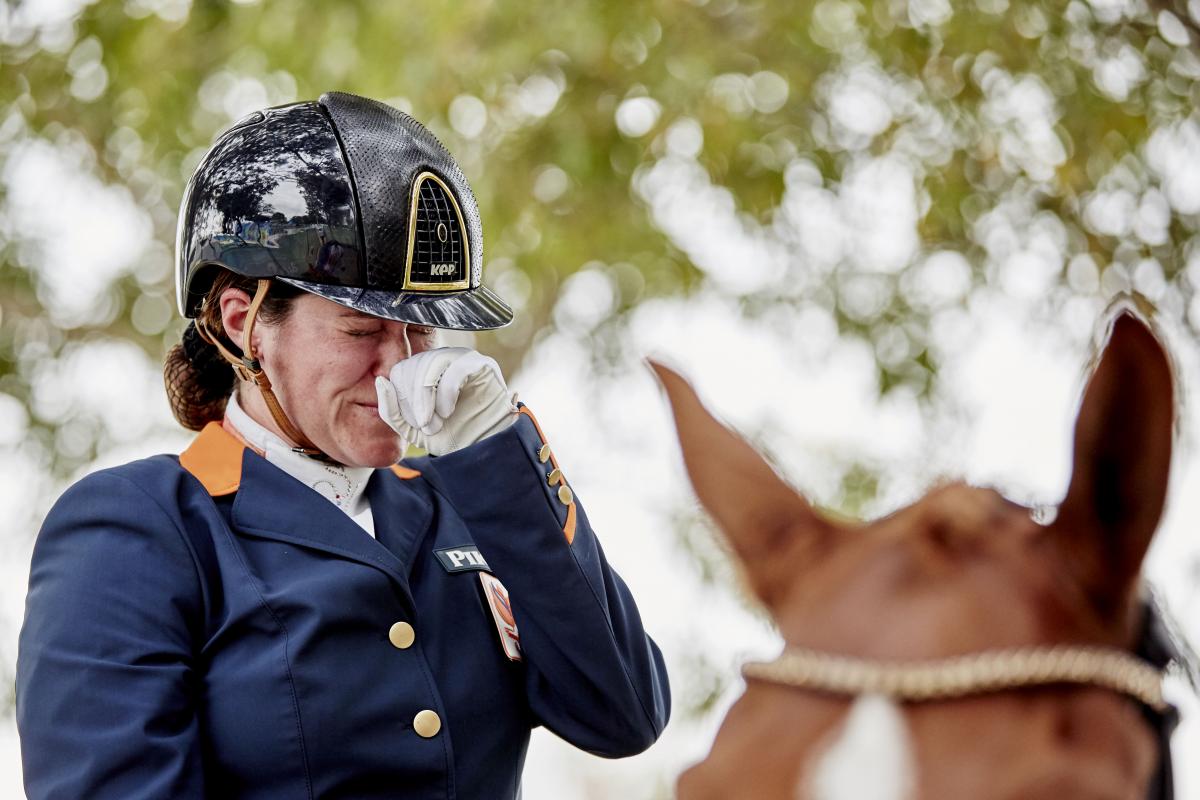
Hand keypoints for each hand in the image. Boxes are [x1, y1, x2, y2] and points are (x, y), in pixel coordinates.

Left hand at [375, 348, 518, 455]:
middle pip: (413, 365)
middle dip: (414, 401)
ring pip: (431, 363)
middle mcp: (442, 360)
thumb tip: (380, 381)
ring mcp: (462, 359)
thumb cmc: (451, 437)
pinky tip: (448, 411)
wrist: (484, 449)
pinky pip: (456, 368)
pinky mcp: (482, 364)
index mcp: (423, 371)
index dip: (401, 398)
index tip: (414, 424)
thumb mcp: (412, 429)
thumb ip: (391, 410)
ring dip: (427, 397)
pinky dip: (446, 393)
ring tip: (434, 422)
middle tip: (425, 426)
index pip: (400, 370)